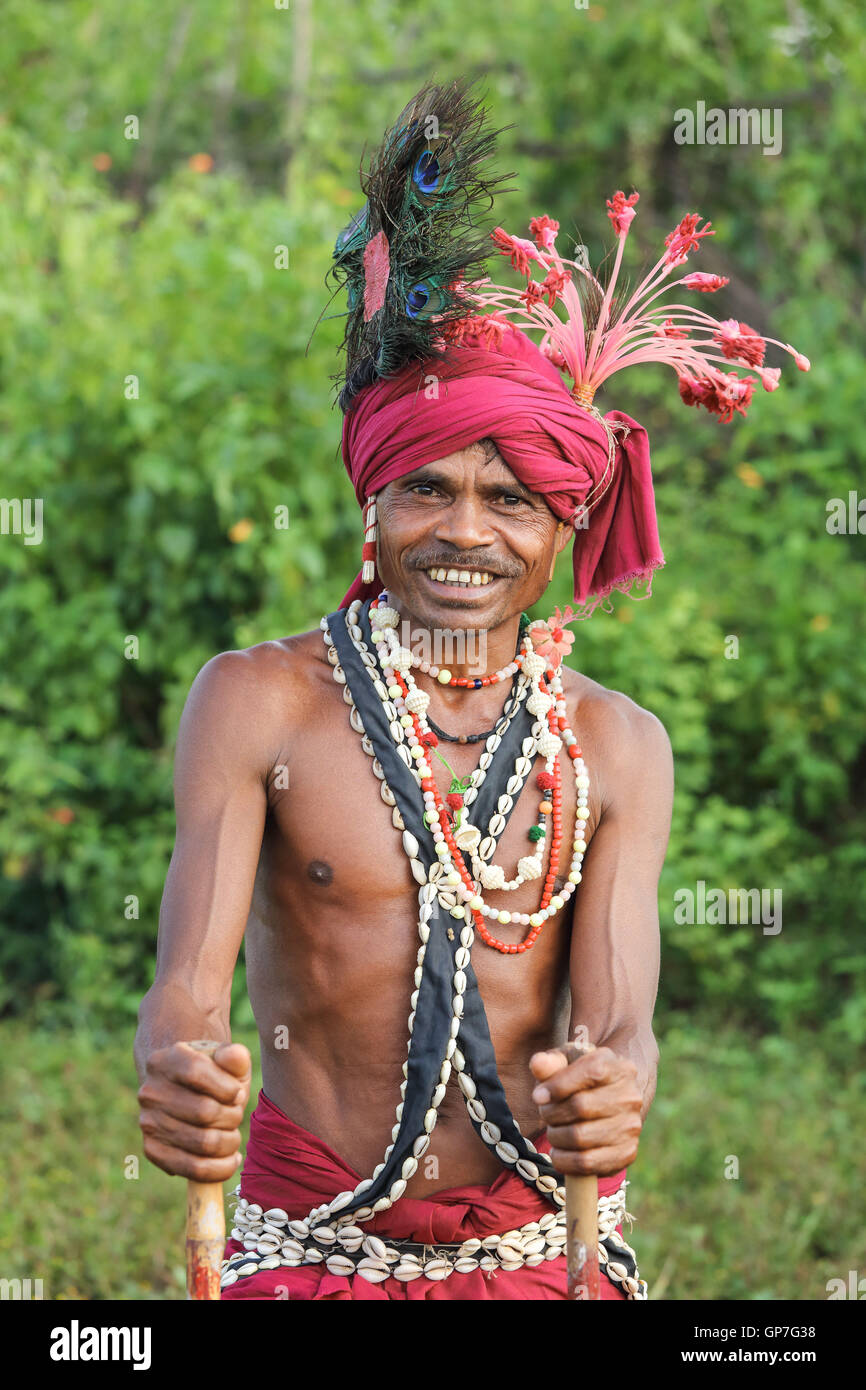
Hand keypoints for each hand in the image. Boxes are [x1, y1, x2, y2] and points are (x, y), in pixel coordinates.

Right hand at [138, 1041, 250, 1180]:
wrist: (183, 1091)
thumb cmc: (212, 1074)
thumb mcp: (225, 1059)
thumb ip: (234, 1055)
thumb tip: (235, 1056)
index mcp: (164, 1061)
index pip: (196, 1072)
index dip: (226, 1086)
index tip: (237, 1092)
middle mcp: (150, 1092)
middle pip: (204, 1112)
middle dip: (232, 1115)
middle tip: (236, 1113)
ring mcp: (147, 1123)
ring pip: (203, 1143)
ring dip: (230, 1141)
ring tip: (234, 1135)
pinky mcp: (152, 1150)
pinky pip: (193, 1169)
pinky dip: (220, 1169)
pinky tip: (230, 1158)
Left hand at [529, 1045, 642, 1176]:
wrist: (611, 1100)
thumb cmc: (580, 1079)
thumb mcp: (566, 1063)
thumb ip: (550, 1062)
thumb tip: (538, 1064)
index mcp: (617, 1067)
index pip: (590, 1072)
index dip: (558, 1085)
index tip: (538, 1096)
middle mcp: (630, 1096)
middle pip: (581, 1106)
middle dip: (552, 1113)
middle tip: (546, 1113)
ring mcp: (631, 1127)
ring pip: (580, 1137)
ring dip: (556, 1137)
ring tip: (554, 1130)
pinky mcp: (627, 1153)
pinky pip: (587, 1164)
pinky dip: (564, 1161)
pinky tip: (559, 1152)